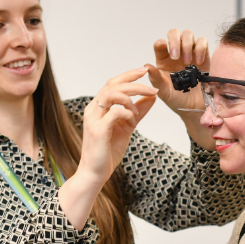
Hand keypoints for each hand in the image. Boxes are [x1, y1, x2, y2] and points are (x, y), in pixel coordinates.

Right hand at [79, 66, 157, 183]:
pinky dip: (126, 112)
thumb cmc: (108, 151)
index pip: (112, 84)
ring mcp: (93, 119)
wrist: (96, 173)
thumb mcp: (127, 127)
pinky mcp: (97, 130)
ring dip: (130, 97)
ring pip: (111, 94)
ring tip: (139, 109)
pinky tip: (132, 119)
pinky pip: (113, 113)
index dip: (128, 75)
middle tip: (152, 87)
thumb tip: (151, 98)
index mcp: (98, 107)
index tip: (145, 70)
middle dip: (134, 82)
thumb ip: (138, 112)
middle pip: (112, 85)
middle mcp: (93, 109)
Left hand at [147, 29, 214, 149]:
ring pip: (188, 34)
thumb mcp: (164, 92)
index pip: (160, 44)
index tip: (164, 49)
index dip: (161, 43)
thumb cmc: (177, 100)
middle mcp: (176, 53)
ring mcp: (190, 53)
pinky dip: (200, 48)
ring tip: (188, 62)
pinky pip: (202, 42)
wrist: (195, 108)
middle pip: (174, 33)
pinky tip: (199, 62)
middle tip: (176, 57)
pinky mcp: (204, 56)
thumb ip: (155, 79)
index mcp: (163, 60)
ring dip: (187, 45)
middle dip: (174, 41)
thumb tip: (146, 66)